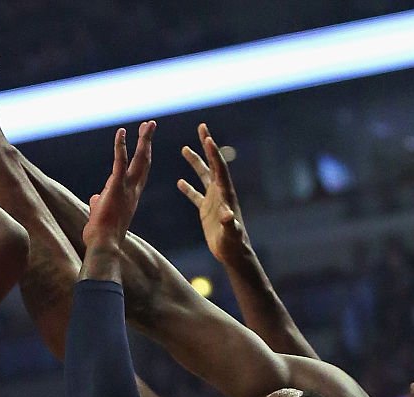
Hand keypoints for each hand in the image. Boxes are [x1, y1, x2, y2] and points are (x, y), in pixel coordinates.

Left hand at [82, 121, 155, 250]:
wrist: (104, 245)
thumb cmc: (101, 236)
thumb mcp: (101, 215)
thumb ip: (100, 202)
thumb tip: (96, 197)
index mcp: (130, 197)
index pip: (139, 173)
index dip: (143, 157)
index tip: (145, 144)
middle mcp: (133, 191)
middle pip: (144, 162)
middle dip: (147, 142)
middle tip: (150, 125)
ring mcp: (127, 189)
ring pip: (140, 160)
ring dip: (144, 140)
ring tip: (147, 124)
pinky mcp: (116, 187)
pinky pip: (120, 162)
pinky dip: (121, 146)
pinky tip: (122, 132)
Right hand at [177, 123, 249, 263]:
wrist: (233, 253)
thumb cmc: (234, 244)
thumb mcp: (232, 234)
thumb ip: (230, 224)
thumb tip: (227, 215)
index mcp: (226, 194)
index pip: (219, 169)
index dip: (214, 153)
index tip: (207, 137)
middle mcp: (220, 193)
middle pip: (212, 164)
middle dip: (207, 146)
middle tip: (202, 127)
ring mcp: (213, 200)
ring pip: (203, 176)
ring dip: (195, 162)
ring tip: (184, 148)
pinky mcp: (206, 210)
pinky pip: (195, 195)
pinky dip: (188, 188)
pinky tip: (179, 182)